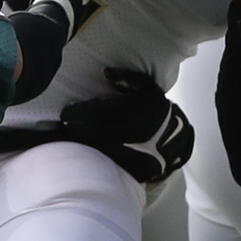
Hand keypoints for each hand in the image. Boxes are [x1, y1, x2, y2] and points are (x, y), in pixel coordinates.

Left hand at [58, 68, 194, 182]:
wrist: (176, 135)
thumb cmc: (154, 107)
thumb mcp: (147, 86)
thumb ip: (127, 77)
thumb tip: (105, 72)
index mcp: (132, 111)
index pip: (95, 113)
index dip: (76, 113)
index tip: (64, 114)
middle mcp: (133, 132)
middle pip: (93, 134)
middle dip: (75, 130)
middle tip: (65, 126)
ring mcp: (135, 152)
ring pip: (98, 151)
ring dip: (82, 145)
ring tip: (70, 138)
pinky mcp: (136, 168)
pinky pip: (110, 165)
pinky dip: (95, 160)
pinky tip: (86, 153)